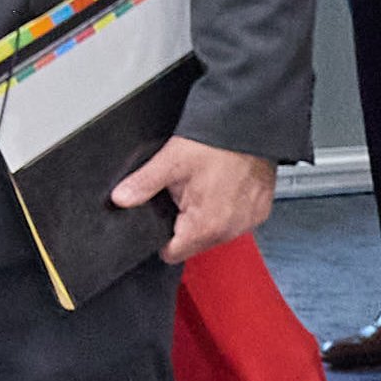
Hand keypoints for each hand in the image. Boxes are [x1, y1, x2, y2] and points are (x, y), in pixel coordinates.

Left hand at [115, 135, 273, 264]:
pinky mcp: (259, 213)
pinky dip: (230, 210)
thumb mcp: (170, 162)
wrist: (249, 127)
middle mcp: (229, 231)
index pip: (172, 253)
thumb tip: (120, 198)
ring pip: (216, 234)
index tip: (165, 215)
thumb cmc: (215, 144)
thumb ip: (142, 184)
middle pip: (195, 244)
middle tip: (187, 193)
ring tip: (208, 189)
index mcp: (204, 226)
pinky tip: (226, 189)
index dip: (162, 236)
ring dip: (209, 219)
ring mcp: (247, 223)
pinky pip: (237, 222)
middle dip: (186, 224)